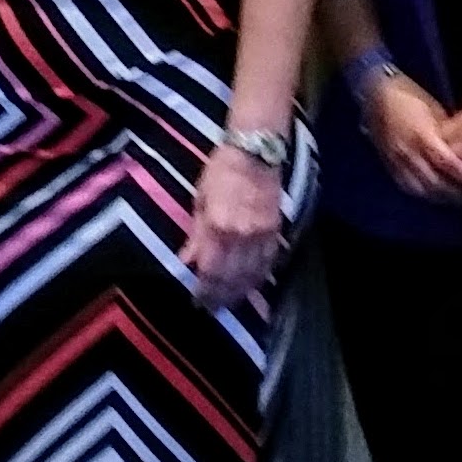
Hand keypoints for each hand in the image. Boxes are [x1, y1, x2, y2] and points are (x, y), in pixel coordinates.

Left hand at [183, 145, 289, 309]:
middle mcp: (241, 235)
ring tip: (228, 303)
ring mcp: (261, 235)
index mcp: (218, 226)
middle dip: (220, 296)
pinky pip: (267, 263)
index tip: (197, 301)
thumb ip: (196, 234)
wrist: (256, 153)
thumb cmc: (221, 172)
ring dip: (239, 292)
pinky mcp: (275, 232)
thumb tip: (186, 261)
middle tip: (212, 309)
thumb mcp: (200, 200)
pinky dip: (258, 278)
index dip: (203, 290)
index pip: (209, 270)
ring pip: (251, 274)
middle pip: (231, 277)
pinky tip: (250, 286)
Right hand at [357, 73, 461, 203]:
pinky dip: (424, 194)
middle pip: (436, 183)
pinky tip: (435, 194)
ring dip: (441, 197)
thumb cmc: (411, 98)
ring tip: (456, 198)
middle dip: (457, 192)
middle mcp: (409, 152)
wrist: (376, 95)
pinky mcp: (389, 166)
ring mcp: (396, 161)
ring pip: (422, 190)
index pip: (448, 164)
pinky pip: (407, 187)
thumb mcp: (435, 111)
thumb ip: (448, 135)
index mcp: (423, 135)